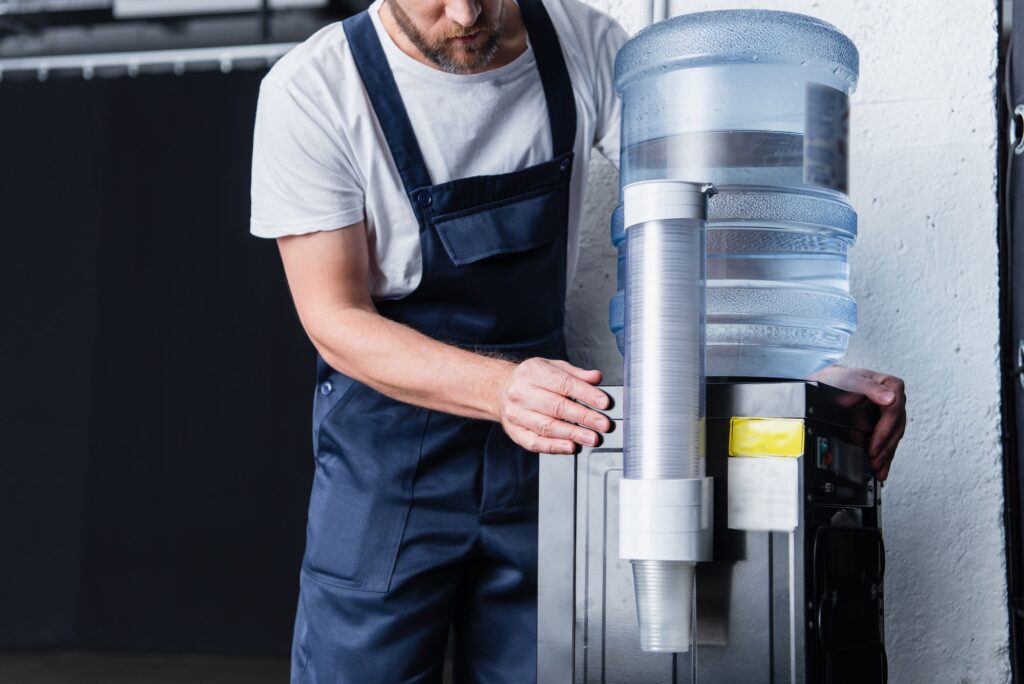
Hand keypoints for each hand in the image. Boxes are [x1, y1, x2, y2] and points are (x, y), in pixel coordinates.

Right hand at [495, 358, 611, 454]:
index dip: (586, 394)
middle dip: (583, 417)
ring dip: (573, 434)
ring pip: (547, 427)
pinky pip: (535, 442)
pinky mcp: (515, 432)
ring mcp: (516, 414)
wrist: (500, 389)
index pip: (563, 383)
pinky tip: (570, 447)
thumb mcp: (551, 367)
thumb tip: (596, 378)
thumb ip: (575, 374)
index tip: (603, 402)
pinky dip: (554, 447)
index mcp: (532, 372)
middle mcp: (521, 393)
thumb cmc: (530, 379)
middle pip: (556, 407)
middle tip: (603, 424)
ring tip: (591, 438)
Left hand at [807, 365, 905, 480]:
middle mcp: (894, 400)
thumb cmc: (841, 379)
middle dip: (885, 448)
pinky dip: (884, 457)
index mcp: (892, 386)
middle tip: (874, 461)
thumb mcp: (853, 379)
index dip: (885, 431)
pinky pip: (887, 442)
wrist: (828, 385)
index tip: (874, 446)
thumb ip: (871, 388)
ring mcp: (889, 414)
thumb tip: (890, 398)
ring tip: (877, 469)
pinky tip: (881, 469)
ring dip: (886, 455)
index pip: (894, 411)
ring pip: (893, 438)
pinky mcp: (882, 425)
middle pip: (896, 428)